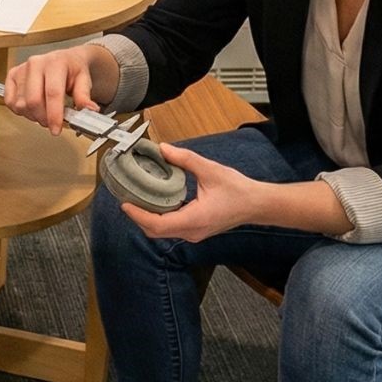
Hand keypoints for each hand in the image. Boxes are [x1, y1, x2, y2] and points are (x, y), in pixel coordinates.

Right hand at [3, 43, 119, 135]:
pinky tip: (32, 109)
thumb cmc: (72, 70)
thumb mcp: (84, 81)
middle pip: (33, 101)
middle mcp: (36, 64)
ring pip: (21, 104)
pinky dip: (20, 111)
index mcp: (56, 63)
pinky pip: (10, 102)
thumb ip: (84, 96)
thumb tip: (90, 110)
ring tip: (44, 113)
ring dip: (33, 116)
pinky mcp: (12, 75)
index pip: (52, 93)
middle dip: (43, 118)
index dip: (54, 115)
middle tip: (52, 123)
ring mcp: (22, 69)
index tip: (56, 129)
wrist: (64, 60)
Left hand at [119, 142, 260, 241]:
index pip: (157, 225)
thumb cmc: (238, 190)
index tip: (125, 204)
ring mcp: (194, 234)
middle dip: (138, 218)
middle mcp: (192, 231)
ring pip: (163, 232)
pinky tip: (155, 204)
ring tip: (137, 200)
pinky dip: (159, 219)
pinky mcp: (196, 231)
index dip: (138, 216)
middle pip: (155, 232)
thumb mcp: (210, 169)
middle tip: (127, 200)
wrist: (257, 204)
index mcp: (194, 219)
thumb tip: (163, 148)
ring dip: (148, 219)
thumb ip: (184, 159)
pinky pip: (172, 229)